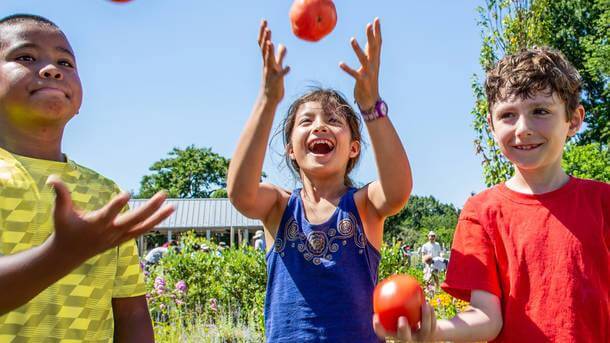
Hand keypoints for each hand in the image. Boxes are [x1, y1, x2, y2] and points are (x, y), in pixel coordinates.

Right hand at [46, 175, 174, 260]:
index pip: (109, 213)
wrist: (68, 255)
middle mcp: (111, 232)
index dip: (117, 204)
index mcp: (96, 224)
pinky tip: (166, 214)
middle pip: (134, 220)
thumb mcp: (59, 212)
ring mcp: (119, 237)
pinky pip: (142, 231)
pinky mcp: (123, 239)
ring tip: (173, 205)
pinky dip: (154, 223)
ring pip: (142, 227)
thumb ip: (60, 195)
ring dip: (159, 217)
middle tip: (163, 194)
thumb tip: (51, 178)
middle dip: (150, 208)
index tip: (127, 192)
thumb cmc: (64, 229)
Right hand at [258, 19, 289, 103]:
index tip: (264, 21)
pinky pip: (280, 75)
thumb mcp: (277, 66)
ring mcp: (270, 73)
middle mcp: (267, 65)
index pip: (263, 43)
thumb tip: (281, 44)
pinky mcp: (276, 81)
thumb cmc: (273, 82)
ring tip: (271, 42)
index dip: (263, 32)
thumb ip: (280, 55)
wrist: (269, 99)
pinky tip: (289, 67)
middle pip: (265, 49)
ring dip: (269, 51)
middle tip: (266, 27)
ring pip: (268, 60)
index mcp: (267, 61)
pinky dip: (284, 71)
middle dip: (266, 38)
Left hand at [340, 17, 381, 111]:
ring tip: (351, 39)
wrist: (371, 101)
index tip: (376, 20)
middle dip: (371, 36)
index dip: (377, 32)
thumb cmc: (369, 82)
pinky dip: (347, 69)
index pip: (377, 43)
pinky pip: (354, 74)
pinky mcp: (362, 81)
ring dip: (357, 49)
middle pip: (373, 48)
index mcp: (375, 61)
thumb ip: (369, 54)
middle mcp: (373, 65)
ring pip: (363, 59)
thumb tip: (369, 42)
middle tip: (368, 24)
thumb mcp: (370, 66)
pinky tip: (340, 63)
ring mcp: (368, 73)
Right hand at [373, 302, 436, 341]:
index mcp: (397, 335)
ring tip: (424, 304)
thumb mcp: (401, 310)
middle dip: (403, 330)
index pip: (385, 334)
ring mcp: (421, 339)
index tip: (376, 316)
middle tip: (402, 319)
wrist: (430, 331)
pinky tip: (429, 305)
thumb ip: (394, 302)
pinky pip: (433, 324)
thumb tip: (385, 284)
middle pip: (404, 338)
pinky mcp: (432, 336)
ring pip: (424, 330)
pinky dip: (431, 314)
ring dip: (425, 316)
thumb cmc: (410, 316)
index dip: (378, 327)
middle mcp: (409, 339)